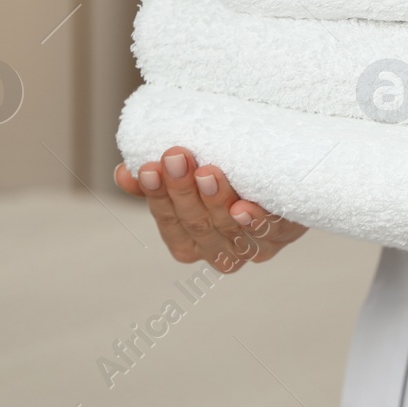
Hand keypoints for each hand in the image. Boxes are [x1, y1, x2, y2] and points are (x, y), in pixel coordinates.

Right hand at [115, 147, 306, 272]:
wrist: (284, 178)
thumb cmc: (226, 179)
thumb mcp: (189, 179)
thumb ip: (158, 180)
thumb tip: (123, 174)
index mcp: (190, 241)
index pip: (169, 223)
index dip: (157, 197)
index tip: (146, 168)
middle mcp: (219, 250)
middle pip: (197, 225)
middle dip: (183, 191)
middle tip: (176, 157)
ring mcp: (252, 245)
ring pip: (228, 228)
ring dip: (216, 200)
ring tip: (207, 171)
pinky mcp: (283, 232)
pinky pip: (268, 229)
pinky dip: (254, 221)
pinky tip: (244, 208)